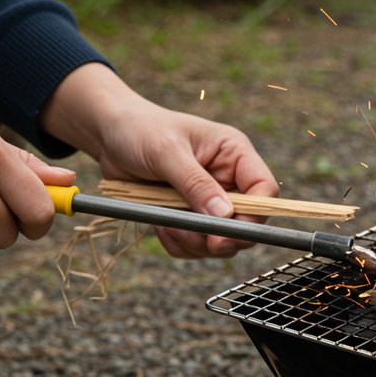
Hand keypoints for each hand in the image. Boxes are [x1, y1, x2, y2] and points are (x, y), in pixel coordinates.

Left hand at [41, 64, 278, 258]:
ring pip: (221, 241)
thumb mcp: (167, 152)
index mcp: (234, 155)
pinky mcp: (190, 217)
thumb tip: (225, 215)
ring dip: (194, 243)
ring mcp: (210, 201)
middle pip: (247, 224)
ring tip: (167, 225)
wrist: (110, 135)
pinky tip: (160, 226)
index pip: (265, 191)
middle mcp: (228, 180)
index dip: (255, 216)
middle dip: (220, 237)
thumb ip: (196, 183)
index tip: (226, 233)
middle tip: (196, 239)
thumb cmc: (141, 130)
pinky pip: (195, 245)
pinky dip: (179, 244)